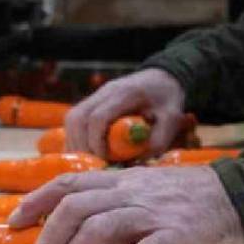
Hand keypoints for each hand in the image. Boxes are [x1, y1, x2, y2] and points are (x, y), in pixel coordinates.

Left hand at [7, 167, 243, 243]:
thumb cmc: (198, 199)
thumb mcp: (151, 189)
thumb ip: (120, 202)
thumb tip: (85, 228)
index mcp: (122, 180)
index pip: (67, 182)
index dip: (35, 201)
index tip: (13, 223)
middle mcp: (131, 192)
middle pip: (72, 210)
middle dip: (48, 243)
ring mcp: (153, 212)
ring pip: (97, 231)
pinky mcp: (177, 235)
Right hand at [64, 68, 186, 158]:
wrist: (163, 78)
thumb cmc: (167, 100)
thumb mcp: (171, 120)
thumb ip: (156, 142)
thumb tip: (135, 164)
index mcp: (125, 94)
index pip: (98, 117)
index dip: (96, 142)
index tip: (104, 160)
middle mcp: (105, 92)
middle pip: (77, 118)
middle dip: (81, 146)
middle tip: (94, 165)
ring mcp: (96, 95)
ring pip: (72, 119)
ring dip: (75, 143)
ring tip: (89, 161)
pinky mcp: (92, 102)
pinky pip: (74, 120)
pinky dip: (76, 138)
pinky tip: (87, 152)